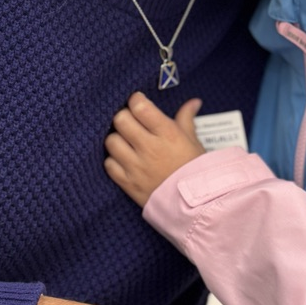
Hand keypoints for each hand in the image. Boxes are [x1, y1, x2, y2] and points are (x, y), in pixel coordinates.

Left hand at [105, 91, 205, 205]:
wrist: (196, 204)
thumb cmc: (196, 169)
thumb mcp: (193, 140)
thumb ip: (186, 118)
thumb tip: (193, 101)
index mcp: (167, 133)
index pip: (140, 107)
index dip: (135, 100)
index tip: (138, 102)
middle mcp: (149, 148)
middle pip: (120, 120)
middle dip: (124, 116)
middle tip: (130, 121)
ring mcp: (137, 167)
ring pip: (111, 141)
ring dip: (116, 138)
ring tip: (125, 141)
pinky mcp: (129, 184)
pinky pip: (109, 165)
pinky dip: (113, 160)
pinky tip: (122, 159)